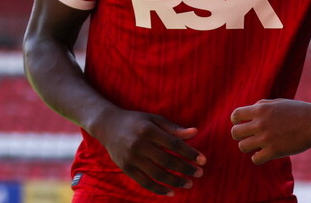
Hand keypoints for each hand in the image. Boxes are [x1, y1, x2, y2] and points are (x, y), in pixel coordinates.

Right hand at [91, 109, 205, 196]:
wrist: (107, 125)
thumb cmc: (136, 121)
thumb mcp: (154, 119)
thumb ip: (174, 128)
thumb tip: (195, 133)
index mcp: (149, 130)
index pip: (174, 144)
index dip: (190, 153)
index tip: (203, 160)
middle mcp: (140, 145)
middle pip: (167, 161)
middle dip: (185, 169)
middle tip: (199, 173)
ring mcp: (132, 158)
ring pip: (157, 174)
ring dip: (175, 181)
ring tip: (189, 184)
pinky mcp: (126, 168)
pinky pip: (145, 182)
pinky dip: (159, 189)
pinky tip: (171, 192)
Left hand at [230, 99, 310, 164]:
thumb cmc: (298, 111)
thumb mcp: (277, 102)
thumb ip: (261, 106)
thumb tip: (246, 113)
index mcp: (260, 109)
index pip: (235, 115)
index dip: (236, 121)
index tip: (243, 124)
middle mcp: (260, 123)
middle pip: (235, 132)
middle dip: (240, 135)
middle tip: (250, 136)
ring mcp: (266, 138)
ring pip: (242, 147)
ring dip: (248, 146)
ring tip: (257, 145)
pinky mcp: (274, 151)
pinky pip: (255, 159)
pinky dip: (258, 157)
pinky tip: (265, 153)